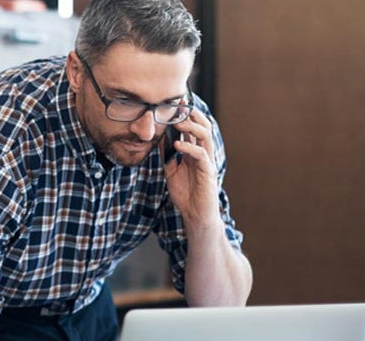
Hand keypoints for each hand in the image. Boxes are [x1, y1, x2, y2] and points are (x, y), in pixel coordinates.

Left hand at [164, 109, 220, 226]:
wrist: (194, 215)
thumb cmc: (185, 193)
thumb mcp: (170, 169)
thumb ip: (166, 154)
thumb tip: (155, 138)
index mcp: (195, 151)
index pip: (193, 127)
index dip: (186, 114)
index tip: (175, 102)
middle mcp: (203, 153)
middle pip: (203, 126)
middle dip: (192, 114)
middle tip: (179, 105)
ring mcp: (207, 162)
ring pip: (205, 136)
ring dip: (192, 126)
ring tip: (178, 122)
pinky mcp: (208, 172)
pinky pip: (201, 155)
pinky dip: (189, 147)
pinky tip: (178, 144)